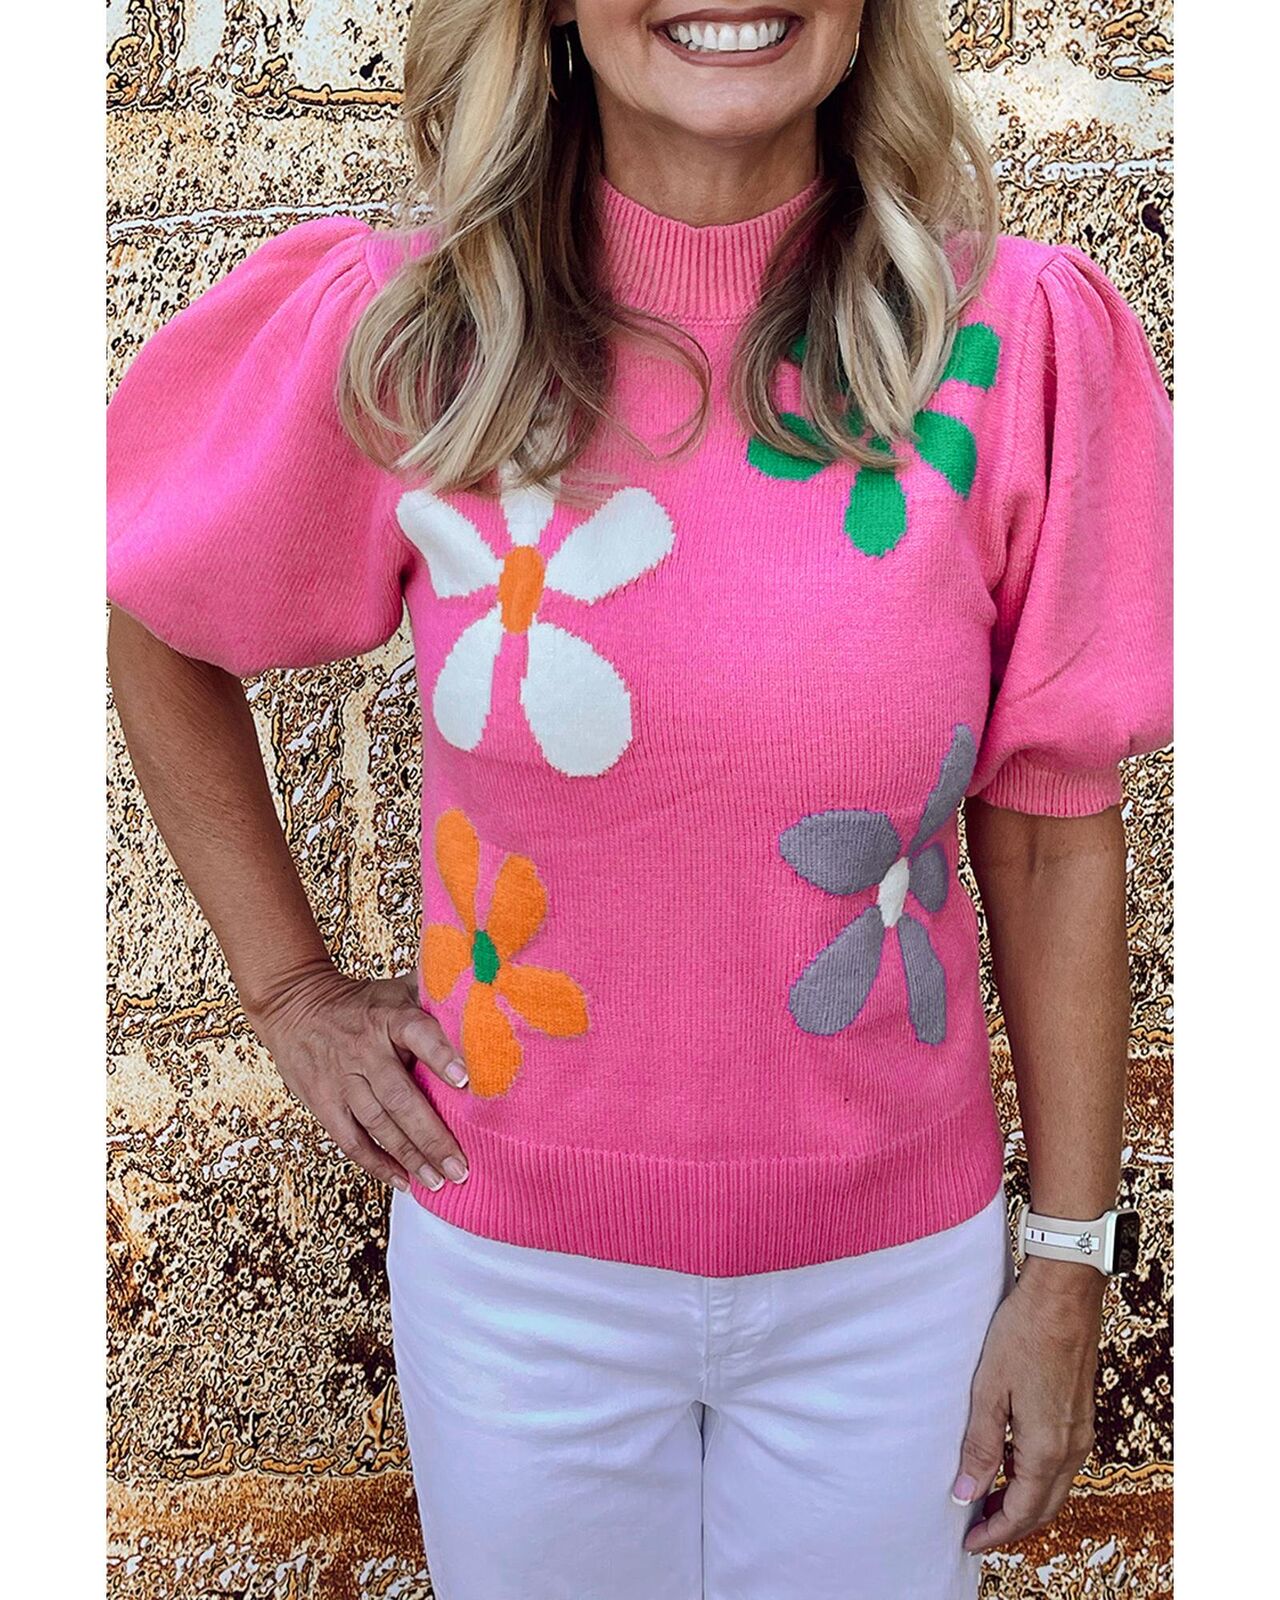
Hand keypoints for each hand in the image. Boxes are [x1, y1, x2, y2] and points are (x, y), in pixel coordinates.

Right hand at [243, 961, 471, 1192]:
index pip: (418, 1033)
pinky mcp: (324, 1102)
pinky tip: (402, 1181)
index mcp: (390, 1018)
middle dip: (432, 1135)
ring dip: (409, 1156)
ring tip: (438, 1180)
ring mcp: (342, 1080)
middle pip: (400, 1097)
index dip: (440, 1055)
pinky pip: (350, 1140)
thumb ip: (434, 994)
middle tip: (460, 1165)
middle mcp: (366, 1051)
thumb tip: (484, 996)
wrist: (295, 1006)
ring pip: (378, 1124)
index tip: (464, 1079)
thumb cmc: (362, 1003)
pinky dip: (376, 1164)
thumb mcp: (396, 989)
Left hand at [953, 1260, 1104, 1553]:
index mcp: (1047, 1448)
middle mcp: (1072, 1448)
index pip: (1022, 1511)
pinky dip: (1037, 1478)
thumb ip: (980, 1446)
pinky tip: (1012, 1464)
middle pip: (1044, 1508)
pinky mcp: (1082, 1415)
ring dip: (1025, 1502)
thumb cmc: (1023, 1333)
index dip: (995, 1532)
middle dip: (1011, 1525)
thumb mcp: (989, 1390)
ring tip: (988, 1499)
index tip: (968, 1541)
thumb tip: (965, 1494)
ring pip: (1055, 1488)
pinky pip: (1062, 1465)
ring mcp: (1081, 1432)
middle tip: (976, 1528)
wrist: (1064, 1295)